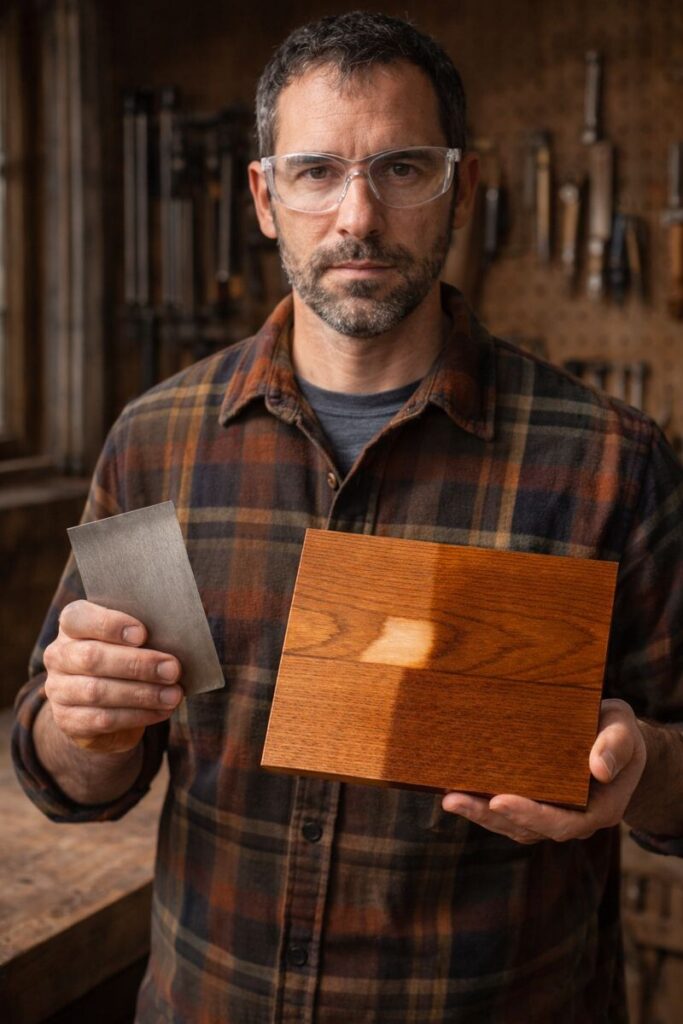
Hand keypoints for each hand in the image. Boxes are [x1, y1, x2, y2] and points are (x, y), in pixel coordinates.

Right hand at [43, 599, 182, 751]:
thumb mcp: (129, 641)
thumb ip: (142, 635)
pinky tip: (161, 711)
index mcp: (71, 626)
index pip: (78, 618)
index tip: (143, 634)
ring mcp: (58, 690)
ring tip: (173, 694)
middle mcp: (58, 655)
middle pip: (92, 657)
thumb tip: (176, 639)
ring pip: (97, 691)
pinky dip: (137, 715)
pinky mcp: (67, 721)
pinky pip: (102, 719)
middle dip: (137, 664)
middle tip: (173, 669)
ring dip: (142, 694)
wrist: (102, 705)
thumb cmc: (124, 659)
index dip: (110, 624)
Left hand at [441, 698, 646, 843]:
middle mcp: (573, 821)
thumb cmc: (619, 732)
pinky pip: (507, 812)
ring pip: (512, 824)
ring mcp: (553, 816)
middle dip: (489, 815)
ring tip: (448, 798)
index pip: (562, 822)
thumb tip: (599, 769)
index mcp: (598, 810)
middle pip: (527, 828)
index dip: (529, 814)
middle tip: (454, 799)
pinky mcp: (536, 806)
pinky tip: (457, 791)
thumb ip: (615, 746)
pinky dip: (482, 805)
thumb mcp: (624, 731)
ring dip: (478, 813)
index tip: (499, 800)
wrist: (615, 740)